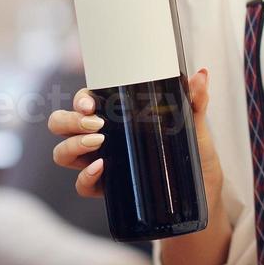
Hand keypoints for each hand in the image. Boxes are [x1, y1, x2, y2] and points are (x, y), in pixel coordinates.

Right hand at [48, 68, 223, 208]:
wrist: (201, 189)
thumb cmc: (192, 150)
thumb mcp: (194, 124)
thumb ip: (195, 99)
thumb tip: (201, 75)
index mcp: (116, 115)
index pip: (85, 101)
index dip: (80, 99)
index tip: (90, 104)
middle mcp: (100, 136)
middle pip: (61, 124)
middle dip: (69, 121)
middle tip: (95, 124)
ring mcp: (99, 162)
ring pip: (63, 153)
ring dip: (72, 146)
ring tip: (98, 143)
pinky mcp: (106, 187)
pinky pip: (82, 184)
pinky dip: (85, 176)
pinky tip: (100, 168)